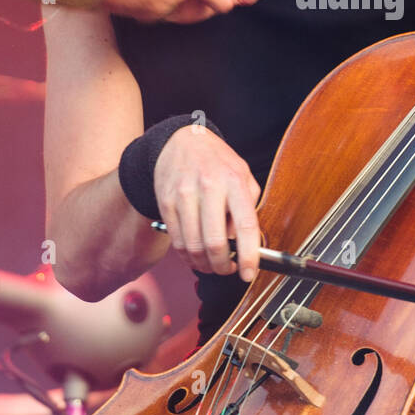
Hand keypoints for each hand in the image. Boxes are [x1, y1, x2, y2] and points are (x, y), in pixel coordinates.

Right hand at [153, 124, 261, 280]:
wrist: (181, 141)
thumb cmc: (217, 161)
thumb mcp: (243, 175)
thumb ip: (248, 207)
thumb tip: (241, 242)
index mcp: (234, 181)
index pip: (245, 225)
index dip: (248, 256)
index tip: (248, 273)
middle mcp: (208, 187)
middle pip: (215, 243)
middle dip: (222, 266)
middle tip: (228, 270)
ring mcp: (184, 195)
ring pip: (193, 246)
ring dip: (204, 265)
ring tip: (212, 265)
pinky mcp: (166, 203)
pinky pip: (177, 241)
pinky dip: (187, 257)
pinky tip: (195, 256)